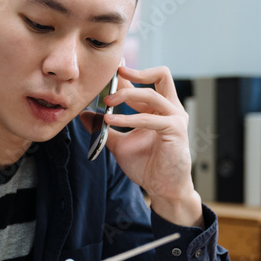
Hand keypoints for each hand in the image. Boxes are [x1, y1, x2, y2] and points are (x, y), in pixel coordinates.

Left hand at [86, 65, 202, 226]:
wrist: (162, 188)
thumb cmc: (147, 165)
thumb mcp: (119, 143)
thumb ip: (104, 127)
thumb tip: (84, 114)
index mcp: (159, 108)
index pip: (146, 81)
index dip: (127, 74)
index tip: (109, 73)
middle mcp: (170, 109)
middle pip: (161, 75)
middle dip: (135, 73)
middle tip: (112, 78)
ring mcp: (175, 118)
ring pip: (152, 94)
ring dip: (126, 95)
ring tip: (107, 103)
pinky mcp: (175, 131)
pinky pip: (149, 118)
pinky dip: (128, 118)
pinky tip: (111, 121)